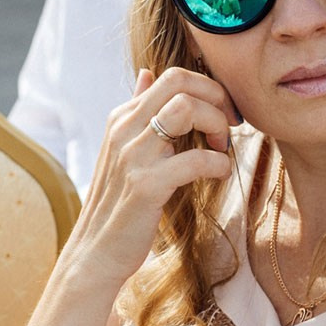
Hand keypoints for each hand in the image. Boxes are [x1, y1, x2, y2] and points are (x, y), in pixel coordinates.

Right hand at [71, 68, 237, 286]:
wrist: (96, 252)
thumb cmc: (118, 202)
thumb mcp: (122, 149)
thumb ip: (138, 111)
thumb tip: (146, 73)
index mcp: (121, 118)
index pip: (171, 77)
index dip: (208, 89)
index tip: (223, 113)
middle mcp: (123, 129)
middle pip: (179, 82)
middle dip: (216, 98)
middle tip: (229, 126)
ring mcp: (132, 156)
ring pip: (185, 109)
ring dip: (215, 124)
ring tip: (221, 148)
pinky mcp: (145, 186)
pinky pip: (194, 159)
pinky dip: (217, 163)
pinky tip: (220, 174)